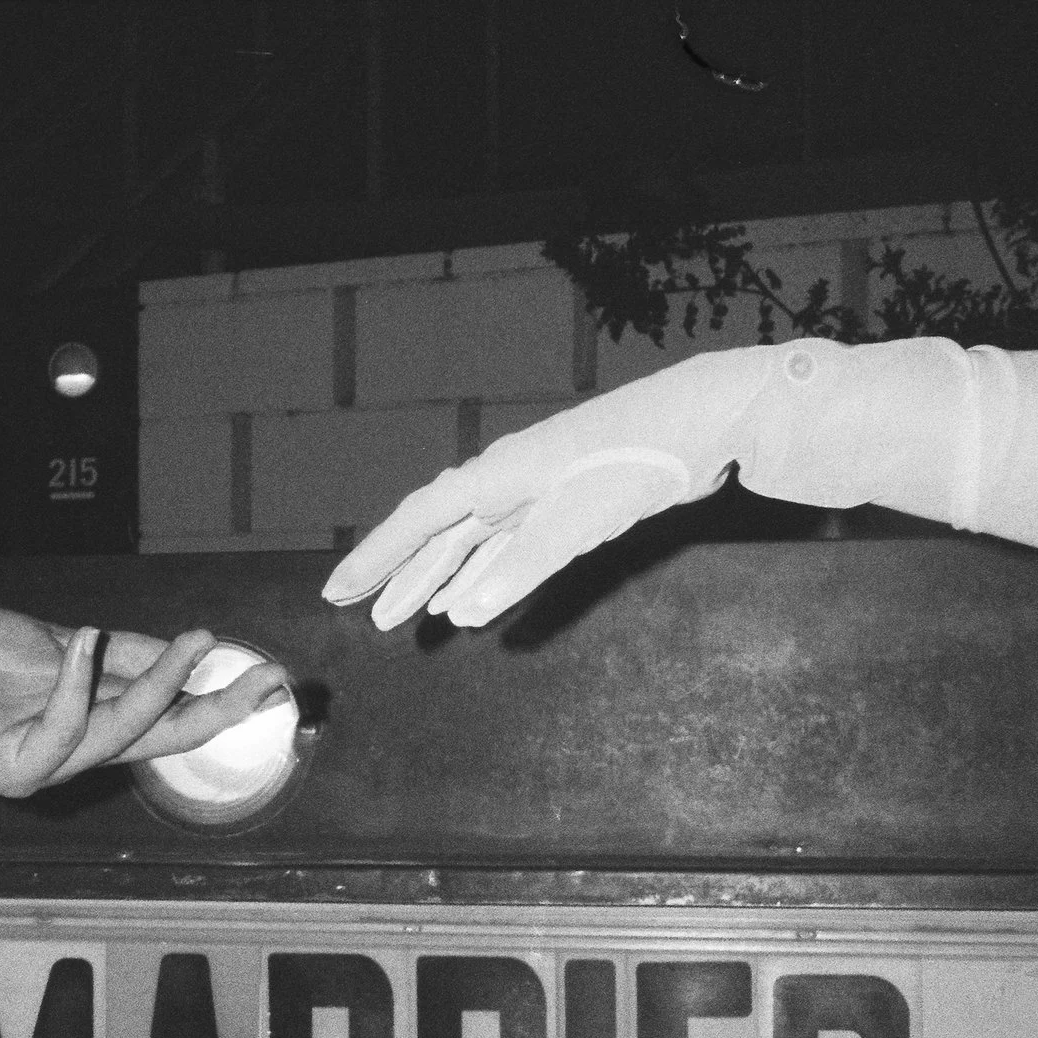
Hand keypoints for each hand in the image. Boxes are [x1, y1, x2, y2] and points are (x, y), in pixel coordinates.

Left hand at [0, 608, 289, 798]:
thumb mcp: (62, 643)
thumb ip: (119, 653)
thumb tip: (189, 648)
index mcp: (100, 721)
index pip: (174, 715)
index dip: (223, 697)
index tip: (273, 674)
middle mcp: (83, 751)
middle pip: (165, 736)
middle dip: (220, 709)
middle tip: (267, 680)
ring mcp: (50, 762)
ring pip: (122, 734)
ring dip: (160, 687)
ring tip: (192, 642)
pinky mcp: (13, 765)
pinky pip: (59, 731)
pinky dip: (76, 686)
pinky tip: (86, 640)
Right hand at [323, 346, 790, 629]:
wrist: (700, 420)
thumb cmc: (636, 460)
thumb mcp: (576, 520)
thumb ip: (520, 568)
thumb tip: (464, 612)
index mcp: (496, 477)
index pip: (418, 521)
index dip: (375, 558)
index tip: (337, 591)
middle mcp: (505, 482)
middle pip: (433, 533)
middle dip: (392, 573)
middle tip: (353, 608)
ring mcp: (533, 493)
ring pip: (466, 543)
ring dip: (432, 579)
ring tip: (397, 617)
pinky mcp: (564, 504)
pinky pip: (503, 546)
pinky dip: (479, 574)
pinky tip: (464, 600)